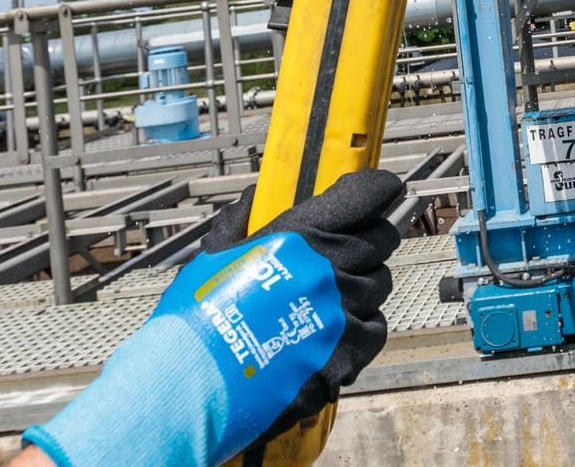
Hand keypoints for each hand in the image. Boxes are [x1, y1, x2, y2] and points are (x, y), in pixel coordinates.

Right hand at [22, 170, 403, 466]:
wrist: (192, 384)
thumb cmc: (195, 318)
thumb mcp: (213, 254)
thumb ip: (241, 222)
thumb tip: (253, 199)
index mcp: (302, 235)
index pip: (369, 194)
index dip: (377, 190)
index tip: (379, 191)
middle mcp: (332, 270)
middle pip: (383, 239)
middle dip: (371, 238)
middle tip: (350, 248)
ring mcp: (344, 314)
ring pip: (379, 285)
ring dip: (362, 285)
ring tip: (329, 297)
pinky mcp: (348, 356)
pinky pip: (375, 329)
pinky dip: (362, 327)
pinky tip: (335, 330)